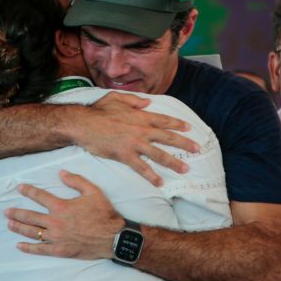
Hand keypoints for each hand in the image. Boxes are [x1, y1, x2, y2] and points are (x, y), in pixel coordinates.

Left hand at [5, 170, 123, 258]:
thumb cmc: (103, 213)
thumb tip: (61, 173)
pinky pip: (40, 250)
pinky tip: (19, 245)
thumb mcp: (93, 191)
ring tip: (9, 224)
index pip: (40, 197)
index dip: (28, 191)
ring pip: (32, 232)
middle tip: (6, 212)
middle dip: (16, 213)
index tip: (19, 188)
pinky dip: (28, 248)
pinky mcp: (60, 250)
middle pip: (30, 217)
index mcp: (62, 206)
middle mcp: (55, 222)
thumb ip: (76, 181)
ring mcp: (56, 238)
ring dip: (19, 228)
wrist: (113, 237)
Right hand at [71, 92, 198, 185]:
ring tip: (185, 169)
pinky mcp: (124, 155)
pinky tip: (160, 182)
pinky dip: (151, 176)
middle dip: (184, 143)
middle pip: (167, 137)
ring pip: (158, 154)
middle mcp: (141, 129)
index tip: (189, 128)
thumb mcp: (116, 98)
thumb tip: (147, 102)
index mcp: (140, 116)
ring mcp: (134, 143)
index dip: (177, 124)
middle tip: (196, 149)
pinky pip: (141, 167)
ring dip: (174, 162)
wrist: (83, 124)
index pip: (163, 120)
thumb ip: (134, 100)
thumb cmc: (97, 110)